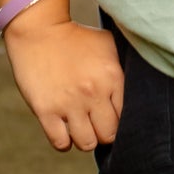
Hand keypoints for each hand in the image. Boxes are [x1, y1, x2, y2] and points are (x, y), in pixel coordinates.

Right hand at [2, 11, 124, 150]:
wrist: (39, 29)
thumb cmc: (75, 37)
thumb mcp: (107, 45)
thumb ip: (121, 68)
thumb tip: (134, 90)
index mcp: (112, 77)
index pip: (126, 117)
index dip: (118, 120)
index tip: (110, 117)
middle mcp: (93, 93)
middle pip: (108, 135)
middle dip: (103, 133)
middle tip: (96, 125)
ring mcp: (69, 103)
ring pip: (86, 143)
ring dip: (84, 139)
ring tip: (80, 128)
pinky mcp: (46, 110)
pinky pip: (61, 143)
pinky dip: (64, 142)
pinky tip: (63, 131)